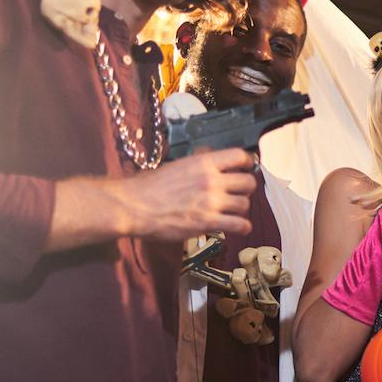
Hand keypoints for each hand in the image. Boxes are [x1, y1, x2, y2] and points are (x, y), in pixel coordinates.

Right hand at [124, 149, 257, 238]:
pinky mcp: (208, 222)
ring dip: (240, 208)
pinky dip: (242, 226)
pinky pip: (239, 224)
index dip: (247, 163)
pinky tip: (238, 226)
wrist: (133, 206)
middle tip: (238, 192)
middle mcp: (211, 180)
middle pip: (248, 182)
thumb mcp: (177, 165)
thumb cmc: (149, 186)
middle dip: (245, 188)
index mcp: (203, 163)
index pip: (239, 157)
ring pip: (245, 204)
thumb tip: (211, 155)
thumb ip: (198, 162)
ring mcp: (211, 202)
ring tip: (232, 210)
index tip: (247, 168)